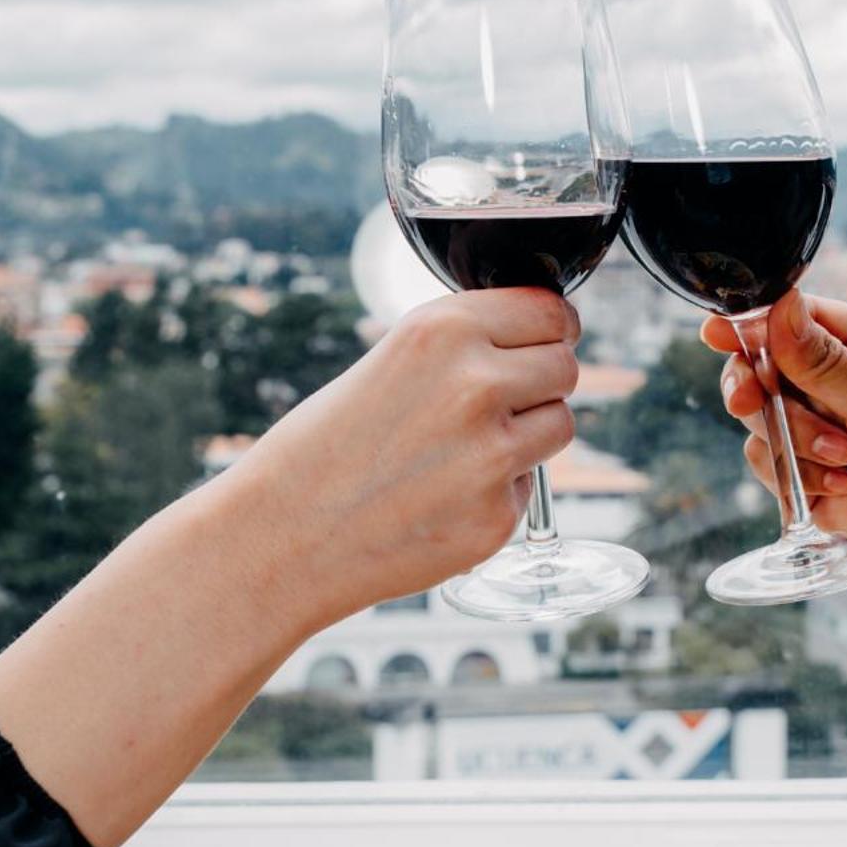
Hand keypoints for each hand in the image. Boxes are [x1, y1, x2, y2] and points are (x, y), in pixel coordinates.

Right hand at [243, 287, 579, 627]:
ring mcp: (491, 455)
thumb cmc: (325, 446)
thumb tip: (541, 339)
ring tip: (463, 450)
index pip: (549, 311)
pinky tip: (442, 498)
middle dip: (541, 382)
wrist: (281, 535)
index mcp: (443, 330)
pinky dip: (499, 491)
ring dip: (530, 434)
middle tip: (497, 404)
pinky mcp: (496, 517)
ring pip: (560, 424)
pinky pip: (528, 487)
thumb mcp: (392, 360)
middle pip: (564, 366)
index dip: (550, 328)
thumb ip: (465, 346)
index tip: (546, 339)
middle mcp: (475, 385)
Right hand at [701, 290, 846, 625]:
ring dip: (796, 442)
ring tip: (845, 462)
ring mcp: (819, 428)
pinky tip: (843, 490)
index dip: (755, 324)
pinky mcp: (805, 474)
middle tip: (751, 402)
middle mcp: (839, 381)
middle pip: (763, 365)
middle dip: (763, 391)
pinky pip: (766, 462)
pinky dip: (796, 477)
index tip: (718, 334)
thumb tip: (779, 307)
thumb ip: (824, 361)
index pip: (797, 318)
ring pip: (759, 417)